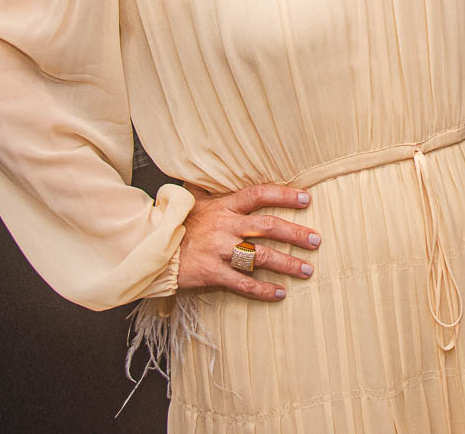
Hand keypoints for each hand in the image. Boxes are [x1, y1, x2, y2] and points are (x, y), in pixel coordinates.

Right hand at [176, 183, 320, 301]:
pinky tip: (280, 293)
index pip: (259, 195)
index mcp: (224, 206)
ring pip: (261, 257)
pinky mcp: (212, 273)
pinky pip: (243, 283)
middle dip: (296, 233)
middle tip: (316, 240)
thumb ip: (208, 190)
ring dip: (287, 264)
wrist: (149, 247)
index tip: (306, 198)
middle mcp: (226, 226)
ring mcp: (220, 250)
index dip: (284, 195)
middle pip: (268, 227)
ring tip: (307, 269)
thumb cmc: (175, 224)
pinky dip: (263, 290)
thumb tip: (209, 171)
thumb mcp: (193, 201)